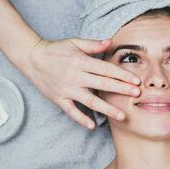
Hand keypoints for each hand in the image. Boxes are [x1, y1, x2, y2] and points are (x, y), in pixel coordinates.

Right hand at [25, 38, 140, 128]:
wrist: (32, 57)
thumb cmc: (55, 49)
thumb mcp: (74, 42)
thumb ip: (93, 44)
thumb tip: (110, 42)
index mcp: (80, 61)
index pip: (106, 69)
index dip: (122, 75)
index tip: (136, 81)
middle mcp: (75, 76)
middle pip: (102, 84)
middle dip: (121, 90)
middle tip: (137, 95)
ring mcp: (66, 89)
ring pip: (90, 101)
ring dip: (107, 109)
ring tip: (121, 116)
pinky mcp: (58, 99)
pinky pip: (71, 111)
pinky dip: (80, 119)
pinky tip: (92, 126)